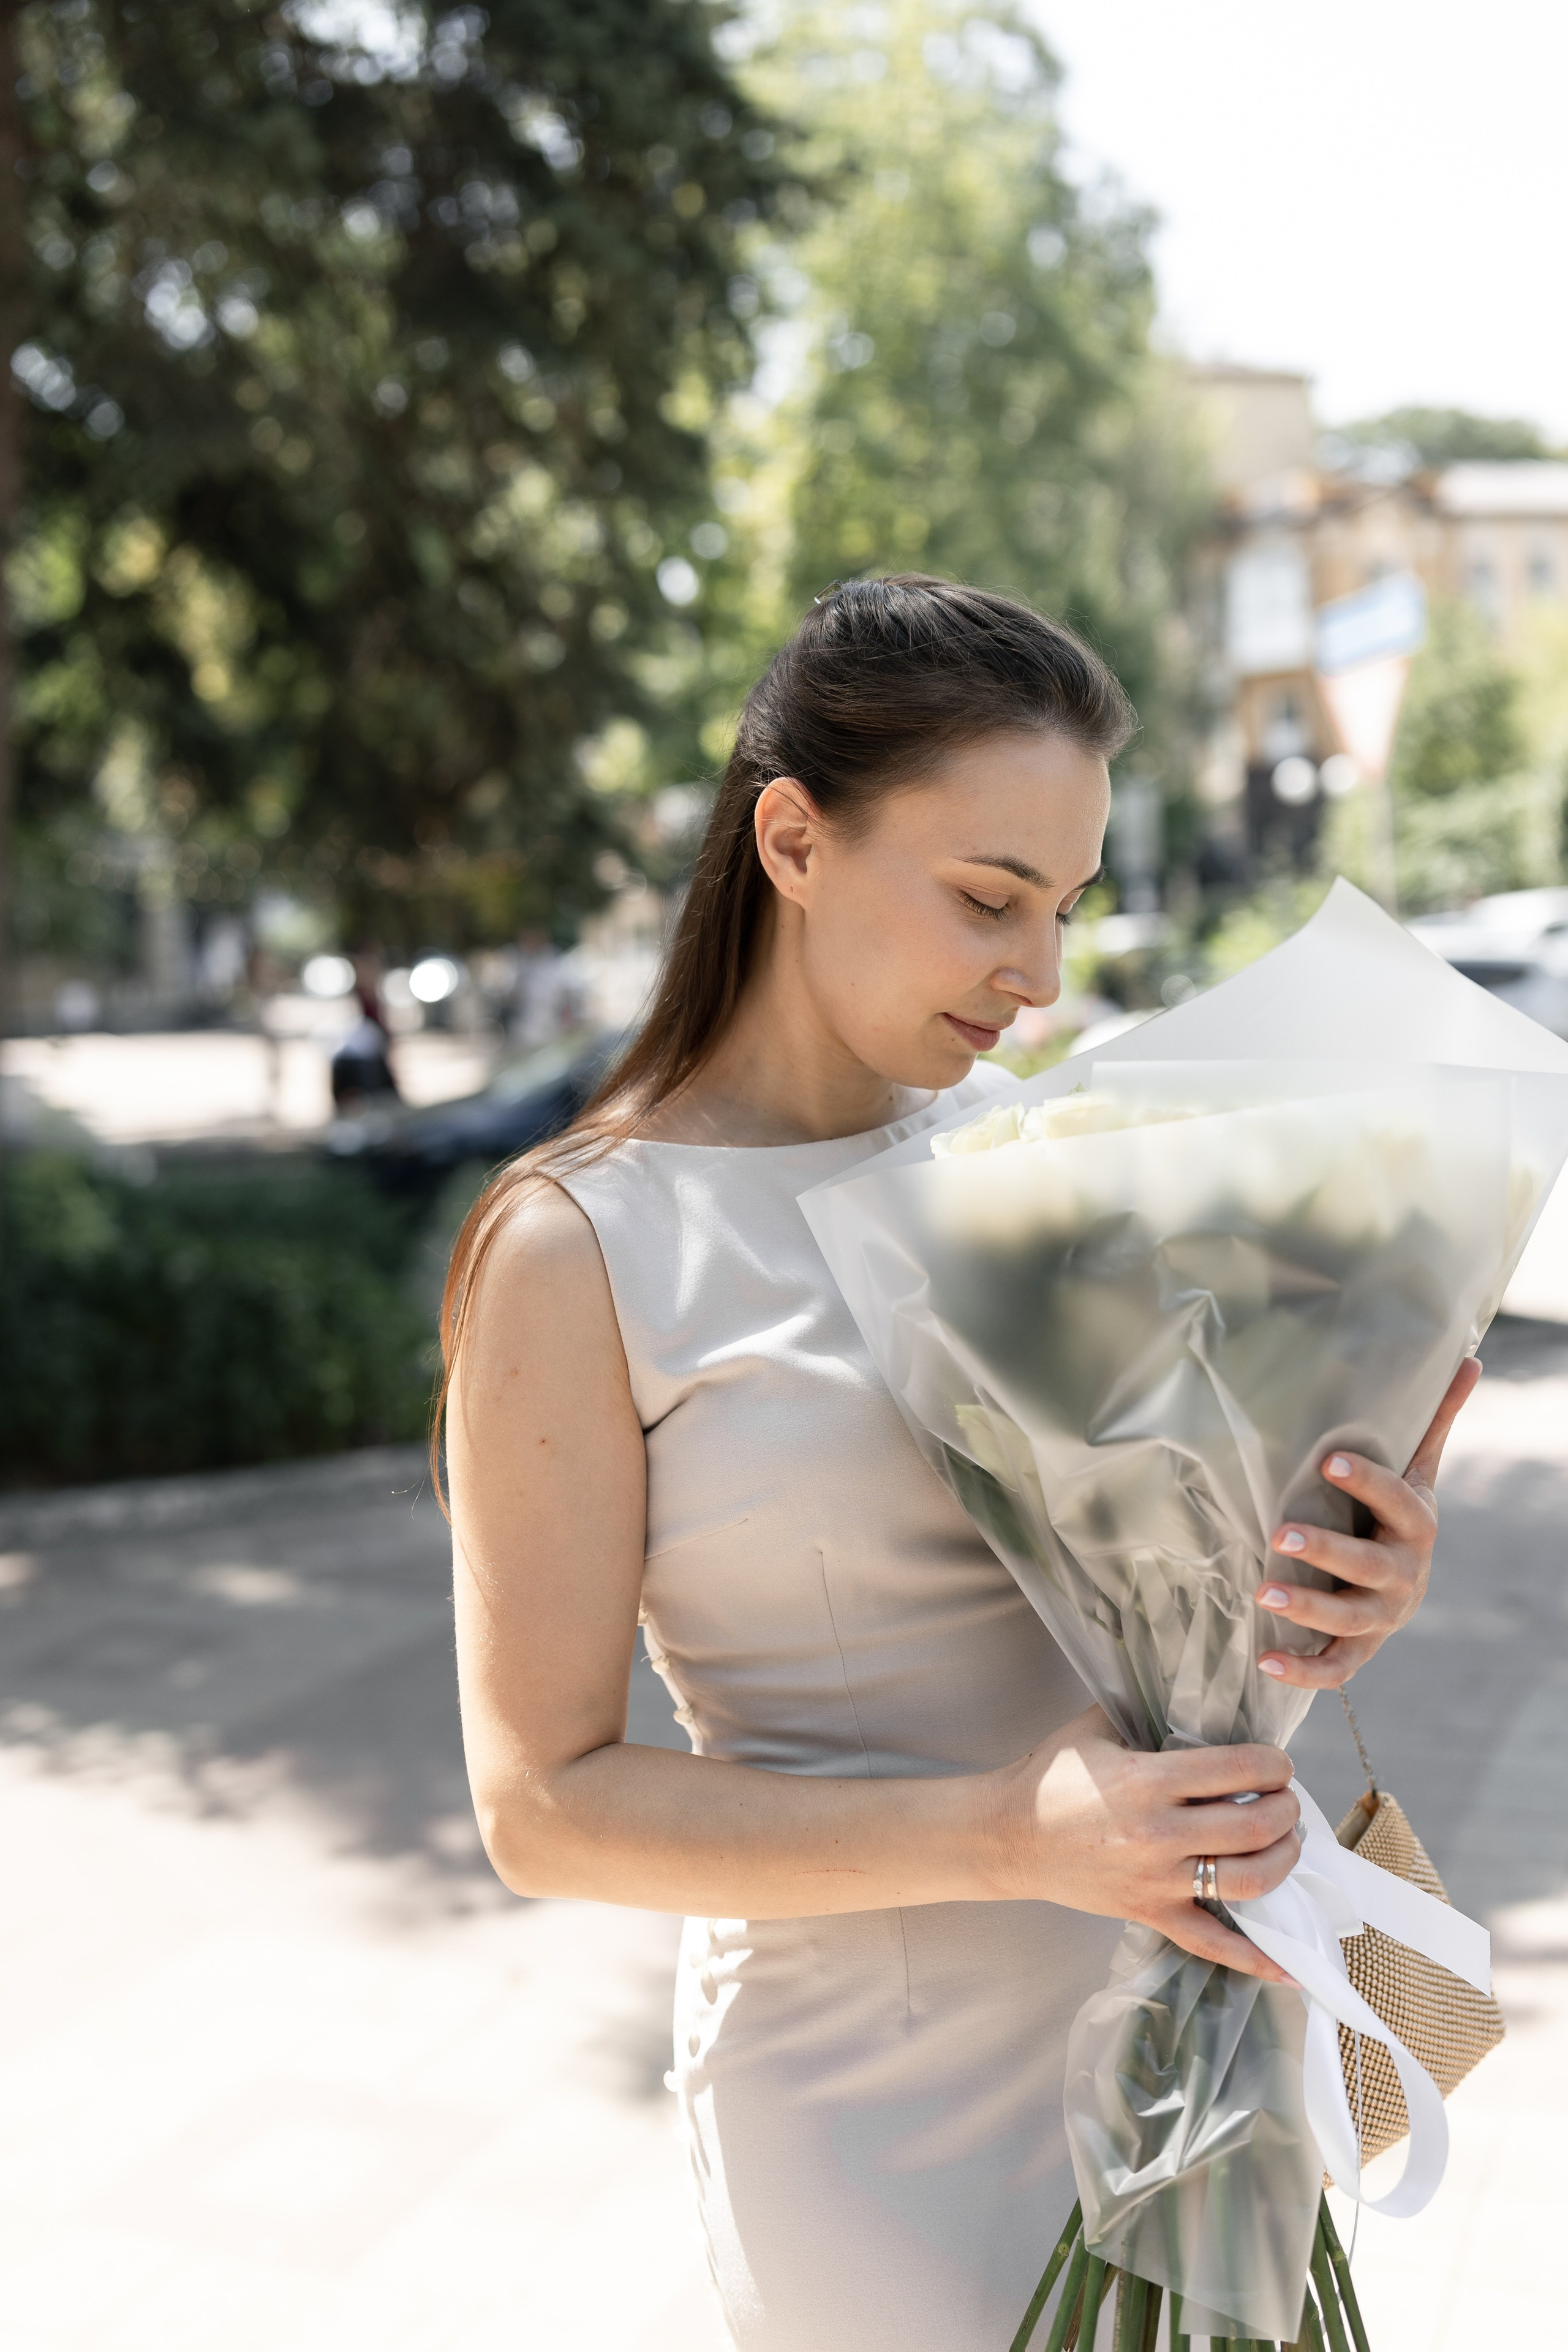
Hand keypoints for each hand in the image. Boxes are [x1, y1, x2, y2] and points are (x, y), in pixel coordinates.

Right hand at [993, 1705, 1301, 1981]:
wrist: (1006, 1834)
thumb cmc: (1052, 1776)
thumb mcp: (1097, 1728)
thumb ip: (1147, 1712)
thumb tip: (1198, 1700)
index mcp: (1147, 1779)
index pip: (1237, 1769)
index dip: (1273, 1763)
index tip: (1276, 1763)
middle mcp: (1158, 1833)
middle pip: (1253, 1825)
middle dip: (1286, 1808)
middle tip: (1286, 1798)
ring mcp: (1156, 1880)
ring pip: (1248, 1881)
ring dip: (1282, 1860)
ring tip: (1284, 1842)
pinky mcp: (1149, 1912)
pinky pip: (1211, 1943)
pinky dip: (1255, 1959)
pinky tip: (1290, 1968)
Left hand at [1255, 1359, 1481, 1688]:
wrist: (1404, 1586)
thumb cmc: (1396, 1516)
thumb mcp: (1417, 1471)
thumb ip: (1433, 1421)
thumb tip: (1468, 1358)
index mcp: (1417, 1526)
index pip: (1398, 1502)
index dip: (1369, 1483)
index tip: (1328, 1460)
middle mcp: (1404, 1575)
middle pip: (1370, 1567)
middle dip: (1327, 1552)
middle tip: (1280, 1534)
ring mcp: (1382, 1617)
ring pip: (1349, 1619)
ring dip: (1307, 1609)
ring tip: (1263, 1593)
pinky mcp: (1359, 1650)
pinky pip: (1335, 1668)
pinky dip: (1303, 1671)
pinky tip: (1264, 1661)